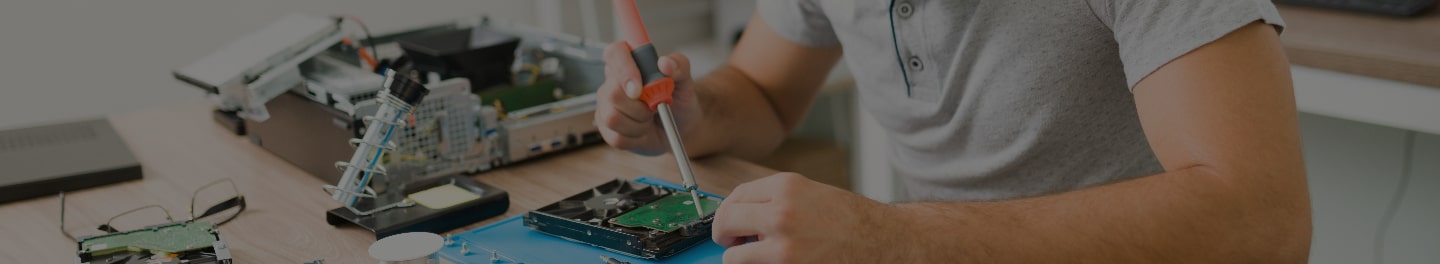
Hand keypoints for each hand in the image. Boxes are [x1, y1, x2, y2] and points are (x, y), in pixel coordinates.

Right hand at [595, 41, 700, 155]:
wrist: (679, 126)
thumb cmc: (678, 99)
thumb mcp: (685, 80)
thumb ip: (679, 66)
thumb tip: (665, 63)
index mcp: (628, 61)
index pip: (614, 54)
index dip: (625, 70)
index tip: (640, 88)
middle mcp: (612, 82)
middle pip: (612, 93)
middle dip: (640, 107)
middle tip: (655, 107)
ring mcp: (605, 105)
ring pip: (613, 118)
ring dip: (639, 123)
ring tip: (649, 119)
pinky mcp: (606, 128)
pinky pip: (616, 137)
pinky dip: (637, 138)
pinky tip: (643, 130)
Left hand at [713, 173, 895, 263]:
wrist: (888, 243)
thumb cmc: (856, 222)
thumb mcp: (813, 195)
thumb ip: (777, 201)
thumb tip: (745, 217)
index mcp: (787, 187)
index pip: (736, 196)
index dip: (730, 212)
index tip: (731, 223)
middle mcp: (781, 212)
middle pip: (726, 222)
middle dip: (726, 235)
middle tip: (735, 243)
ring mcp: (782, 245)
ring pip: (733, 256)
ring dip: (742, 259)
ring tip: (760, 258)